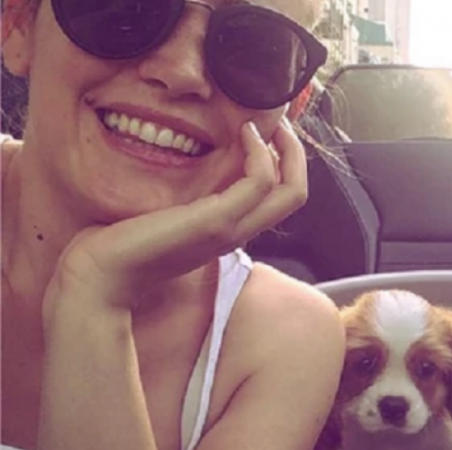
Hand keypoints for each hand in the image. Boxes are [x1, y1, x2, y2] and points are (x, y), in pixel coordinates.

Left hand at [46, 118, 306, 310]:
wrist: (102, 273)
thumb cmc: (124, 244)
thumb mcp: (166, 216)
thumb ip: (187, 199)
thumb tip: (187, 170)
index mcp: (230, 231)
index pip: (281, 200)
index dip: (284, 163)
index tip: (265, 133)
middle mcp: (239, 232)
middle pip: (296, 195)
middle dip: (296, 152)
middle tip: (278, 122)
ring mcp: (232, 228)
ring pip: (291, 191)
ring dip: (285, 148)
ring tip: (264, 124)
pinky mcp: (217, 221)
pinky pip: (260, 181)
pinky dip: (260, 152)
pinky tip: (241, 132)